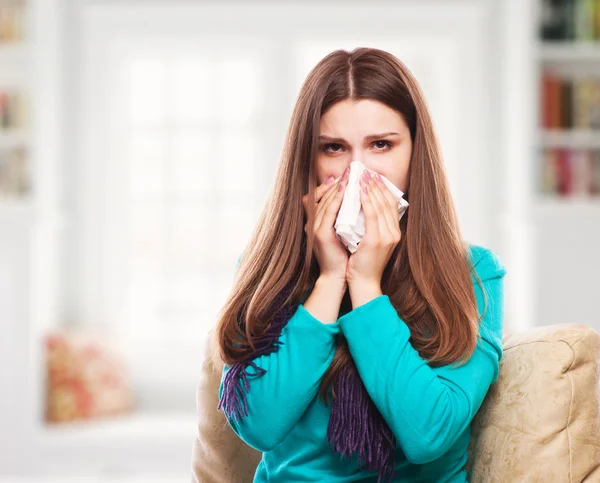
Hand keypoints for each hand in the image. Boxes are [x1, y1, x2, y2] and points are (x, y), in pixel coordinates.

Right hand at [302, 167, 350, 284]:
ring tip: (351, 175)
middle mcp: (313, 222)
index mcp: (318, 221)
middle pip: (324, 195)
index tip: (349, 174)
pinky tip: (346, 189)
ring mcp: (315, 227)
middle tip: (352, 169)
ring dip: (339, 186)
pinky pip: (328, 211)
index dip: (334, 184)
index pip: (324, 196)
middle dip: (339, 181)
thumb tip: (358, 201)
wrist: (340, 276)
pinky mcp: (320, 234)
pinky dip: (336, 199)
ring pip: (326, 200)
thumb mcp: (346, 232)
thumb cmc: (345, 256)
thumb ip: (347, 217)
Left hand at [346, 170, 401, 289]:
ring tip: (362, 176)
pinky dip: (366, 200)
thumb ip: (372, 227)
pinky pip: (372, 215)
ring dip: (371, 188)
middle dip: (376, 185)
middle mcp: (394, 233)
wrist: (363, 283)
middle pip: (387, 202)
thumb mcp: (371, 242)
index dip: (383, 189)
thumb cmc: (363, 264)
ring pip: (380, 205)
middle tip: (367, 171)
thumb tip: (365, 209)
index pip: (392, 205)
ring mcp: (387, 236)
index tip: (374, 177)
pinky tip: (359, 190)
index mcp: (394, 232)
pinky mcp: (376, 240)